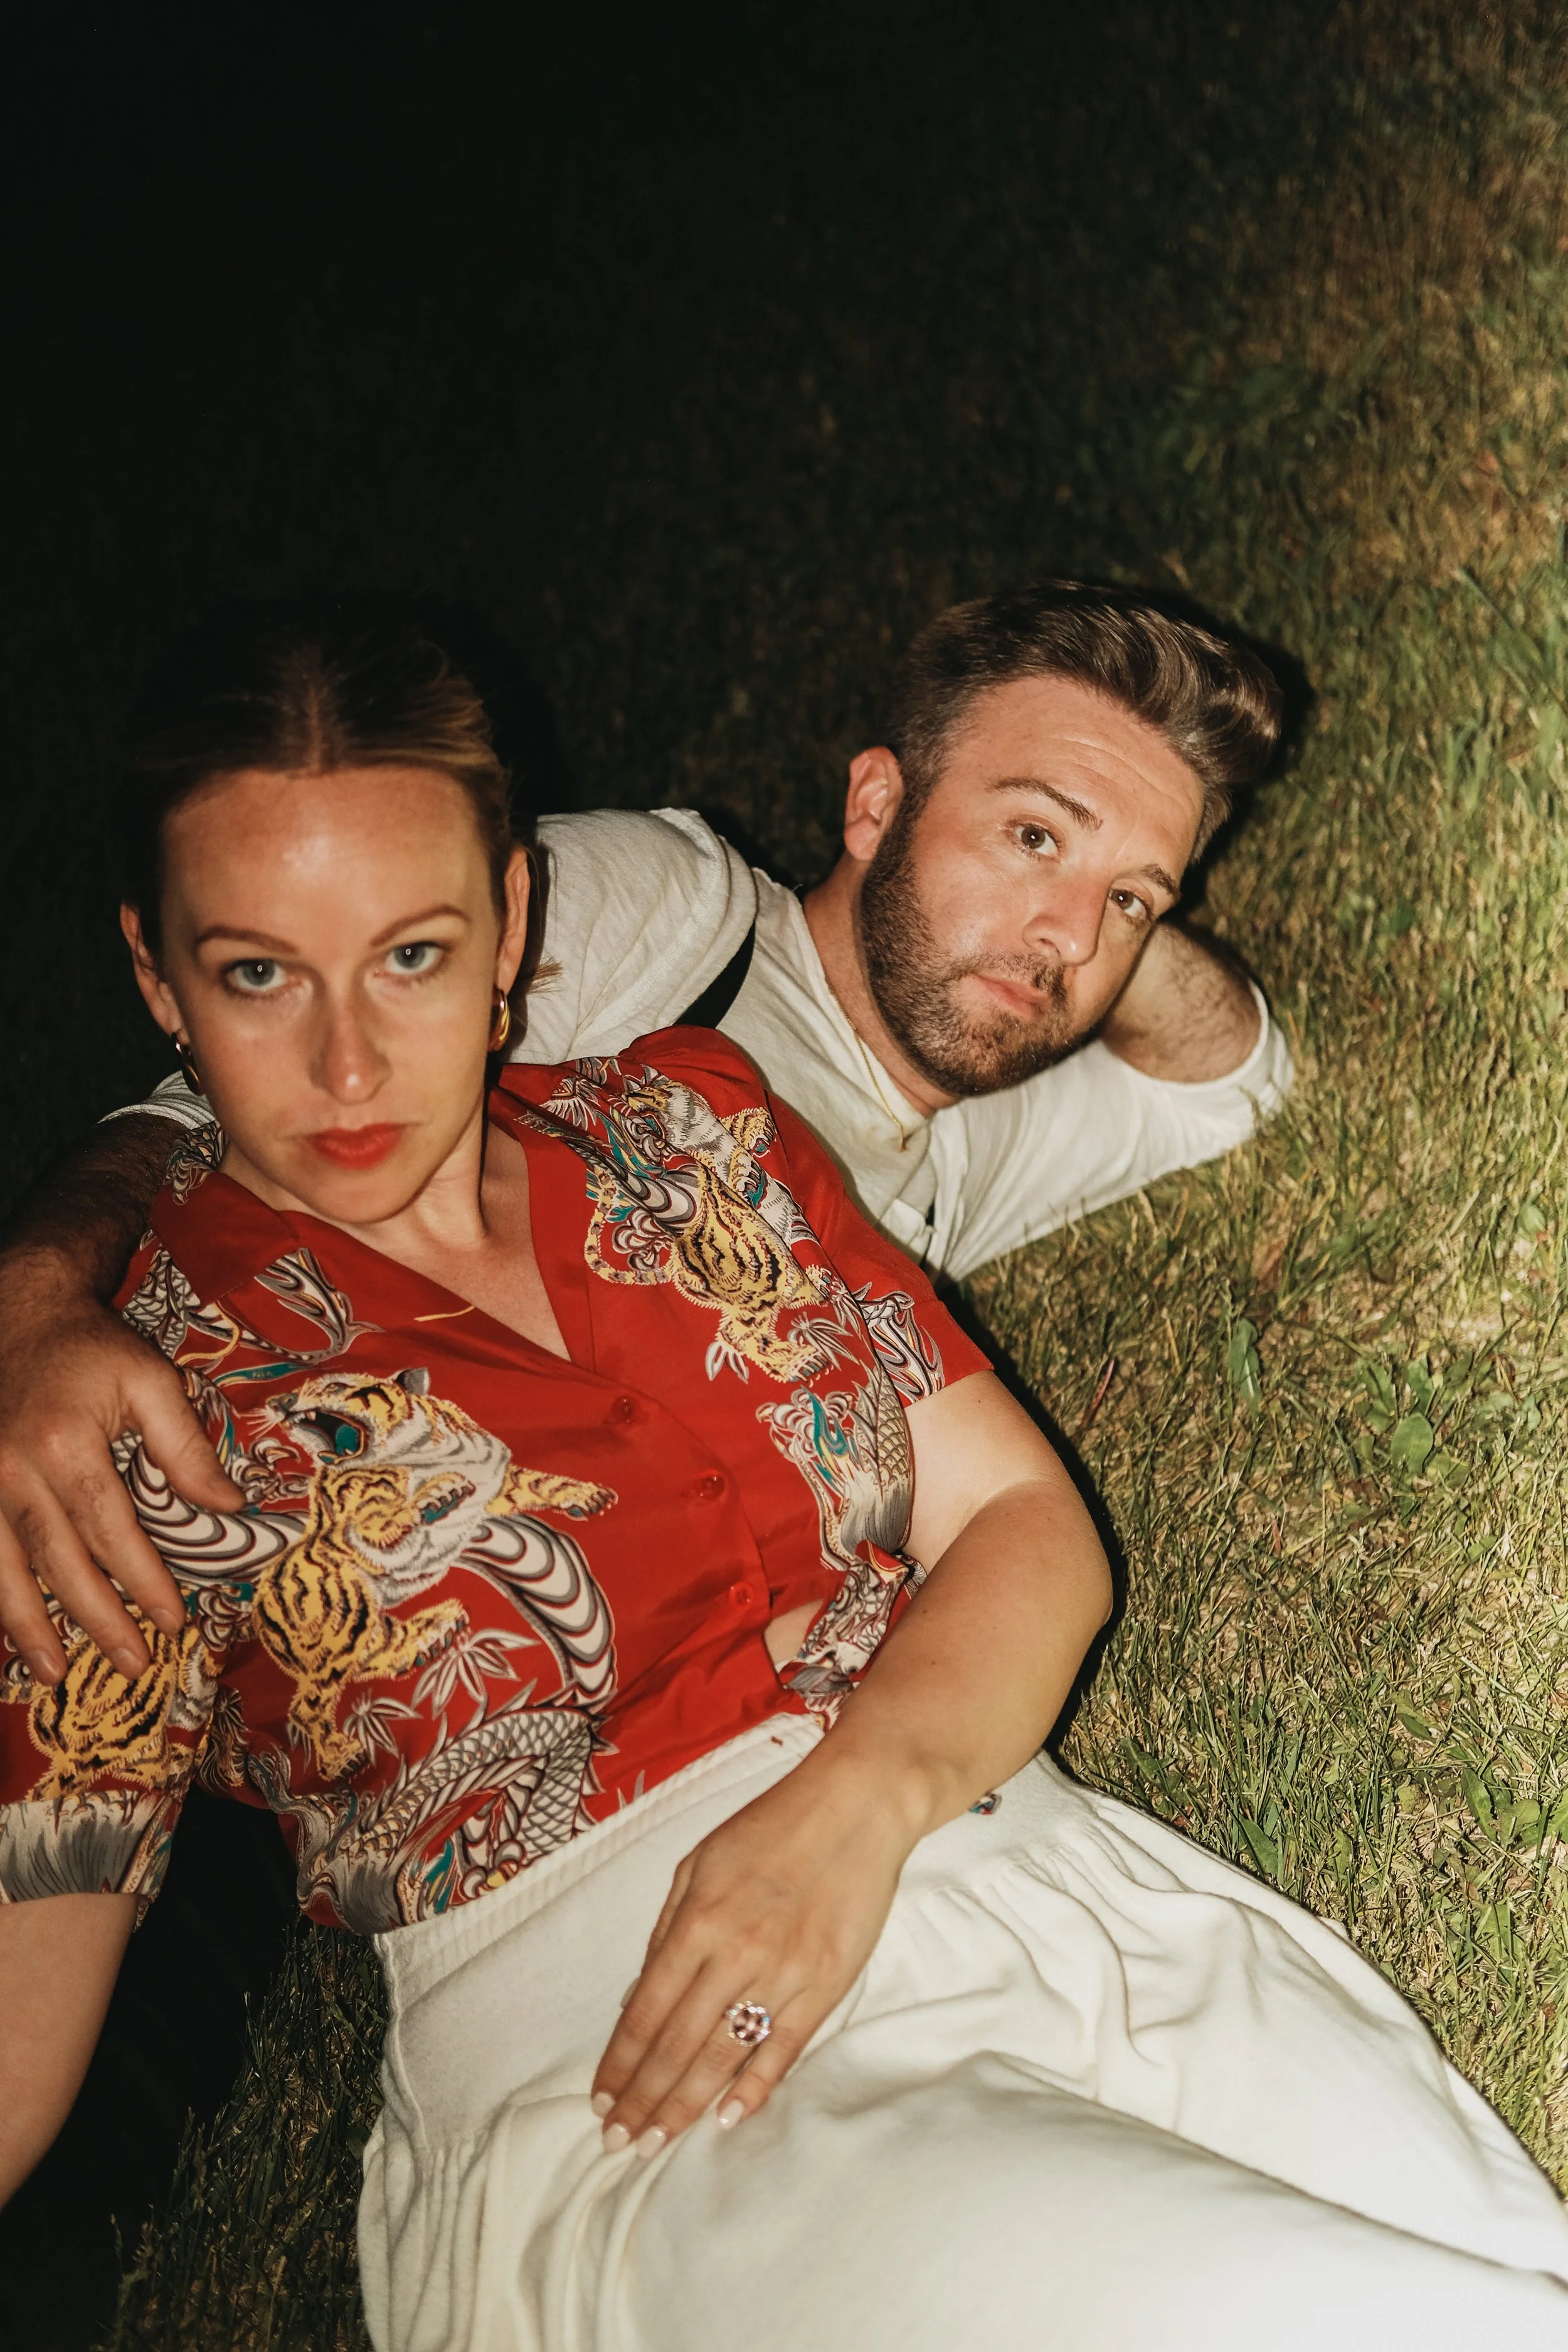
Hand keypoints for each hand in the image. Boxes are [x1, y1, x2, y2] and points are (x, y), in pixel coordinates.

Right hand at [0, 1251, 240, 1682]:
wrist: (17, 1313)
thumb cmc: (90, 1350)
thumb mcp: (150, 1381)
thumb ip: (187, 1446)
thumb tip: (230, 1508)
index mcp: (66, 1444)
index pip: (110, 1530)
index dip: (143, 1581)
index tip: (173, 1620)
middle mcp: (14, 1471)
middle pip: (58, 1562)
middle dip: (96, 1619)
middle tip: (131, 1663)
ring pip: (5, 1570)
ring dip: (29, 1628)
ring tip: (55, 1674)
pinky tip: (10, 1633)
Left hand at [589, 1747, 920, 2156]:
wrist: (855, 1806)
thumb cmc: (770, 1827)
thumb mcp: (699, 1863)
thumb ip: (667, 1930)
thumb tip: (640, 1999)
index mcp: (698, 1919)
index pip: (647, 2011)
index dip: (621, 2062)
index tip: (601, 2100)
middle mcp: (736, 1952)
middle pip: (678, 2044)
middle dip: (644, 2098)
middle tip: (619, 2142)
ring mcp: (784, 1971)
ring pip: (724, 2053)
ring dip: (686, 2103)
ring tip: (657, 2142)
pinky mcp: (827, 1982)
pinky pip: (784, 2046)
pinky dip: (755, 2085)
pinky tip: (727, 2117)